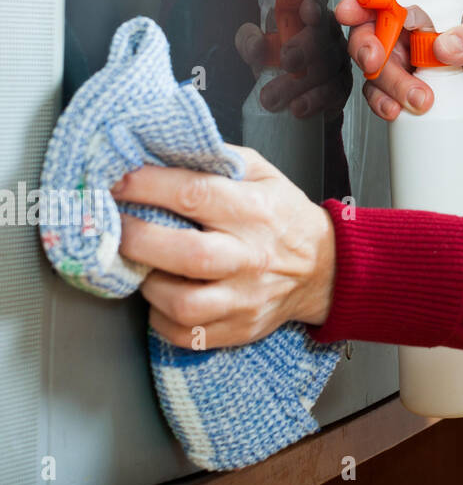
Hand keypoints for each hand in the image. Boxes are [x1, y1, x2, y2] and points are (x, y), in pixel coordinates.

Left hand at [114, 146, 335, 347]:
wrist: (323, 268)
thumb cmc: (285, 217)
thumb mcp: (263, 173)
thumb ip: (218, 160)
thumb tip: (163, 151)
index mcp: (256, 210)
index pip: (195, 194)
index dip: (147, 186)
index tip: (119, 181)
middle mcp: (251, 256)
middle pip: (185, 253)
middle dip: (136, 237)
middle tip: (116, 226)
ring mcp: (245, 297)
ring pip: (182, 302)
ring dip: (148, 283)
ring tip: (145, 265)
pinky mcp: (238, 328)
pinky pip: (184, 333)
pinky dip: (161, 315)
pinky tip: (164, 294)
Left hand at [235, 0, 351, 120]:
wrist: (290, 100)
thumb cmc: (276, 65)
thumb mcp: (258, 51)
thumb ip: (250, 41)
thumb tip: (256, 43)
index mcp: (307, 16)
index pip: (314, 0)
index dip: (312, 3)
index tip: (307, 12)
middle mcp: (327, 34)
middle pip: (324, 34)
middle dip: (306, 47)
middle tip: (286, 62)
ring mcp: (339, 60)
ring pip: (327, 66)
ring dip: (298, 83)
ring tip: (272, 98)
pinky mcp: (342, 87)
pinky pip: (333, 91)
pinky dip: (313, 100)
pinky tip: (297, 107)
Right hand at [333, 0, 462, 132]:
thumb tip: (446, 43)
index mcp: (427, 14)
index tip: (352, 10)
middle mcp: (407, 36)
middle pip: (369, 31)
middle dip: (367, 46)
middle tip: (377, 61)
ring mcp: (399, 64)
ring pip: (371, 67)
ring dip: (388, 84)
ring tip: (420, 98)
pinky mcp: (396, 91)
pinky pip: (376, 95)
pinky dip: (382, 103)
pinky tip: (399, 110)